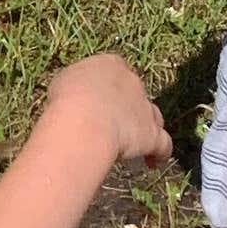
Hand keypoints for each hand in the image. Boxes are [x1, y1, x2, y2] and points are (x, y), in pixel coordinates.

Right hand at [50, 52, 168, 164]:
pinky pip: (163, 144)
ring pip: (154, 116)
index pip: (116, 69)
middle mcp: (133, 83)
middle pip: (136, 93)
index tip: (99, 98)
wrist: (84, 120)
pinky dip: (160, 153)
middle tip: (111, 123)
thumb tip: (74, 95)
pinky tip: (152, 162)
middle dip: (127, 106)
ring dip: (146, 126)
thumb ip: (75, 85)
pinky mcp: (152, 135)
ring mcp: (145, 109)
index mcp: (111, 65)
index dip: (109, 86)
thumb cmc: (68, 98)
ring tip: (135, 143)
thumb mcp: (63, 82)